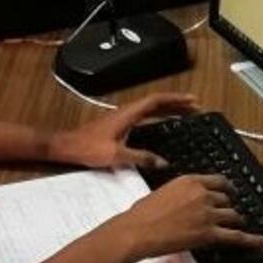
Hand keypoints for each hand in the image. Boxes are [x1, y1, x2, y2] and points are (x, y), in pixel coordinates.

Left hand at [49, 93, 198, 169]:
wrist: (67, 147)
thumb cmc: (88, 148)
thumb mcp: (117, 156)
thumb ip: (141, 158)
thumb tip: (163, 162)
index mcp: (127, 115)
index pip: (155, 101)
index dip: (175, 100)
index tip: (191, 101)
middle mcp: (126, 112)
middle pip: (155, 103)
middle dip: (175, 103)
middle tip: (194, 107)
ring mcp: (122, 118)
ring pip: (149, 109)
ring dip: (167, 109)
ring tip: (184, 113)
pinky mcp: (118, 125)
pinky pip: (143, 116)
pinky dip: (157, 116)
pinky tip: (162, 124)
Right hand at [119, 174, 262, 258]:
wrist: (138, 230)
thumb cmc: (143, 213)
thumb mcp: (163, 191)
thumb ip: (181, 192)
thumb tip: (188, 200)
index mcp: (190, 180)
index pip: (218, 181)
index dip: (227, 188)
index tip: (230, 191)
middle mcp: (203, 194)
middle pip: (227, 199)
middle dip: (228, 207)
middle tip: (228, 213)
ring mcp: (208, 213)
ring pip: (233, 215)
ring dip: (236, 220)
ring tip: (239, 224)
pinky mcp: (210, 233)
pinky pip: (238, 236)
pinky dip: (255, 240)